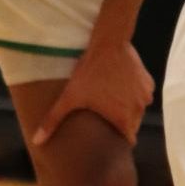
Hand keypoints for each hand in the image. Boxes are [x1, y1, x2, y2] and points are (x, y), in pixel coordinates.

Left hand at [31, 35, 155, 147]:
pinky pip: (143, 93)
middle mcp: (138, 110)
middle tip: (107, 110)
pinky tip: (121, 83)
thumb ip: (53, 122)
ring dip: (129, 105)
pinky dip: (134, 92)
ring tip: (112, 94)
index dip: (118, 137)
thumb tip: (36, 142)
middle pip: (133, 124)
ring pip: (138, 108)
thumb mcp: (69, 97)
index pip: (128, 140)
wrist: (109, 43)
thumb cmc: (89, 72)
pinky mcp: (148, 82)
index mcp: (122, 119)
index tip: (109, 130)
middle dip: (122, 120)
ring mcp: (145, 95)